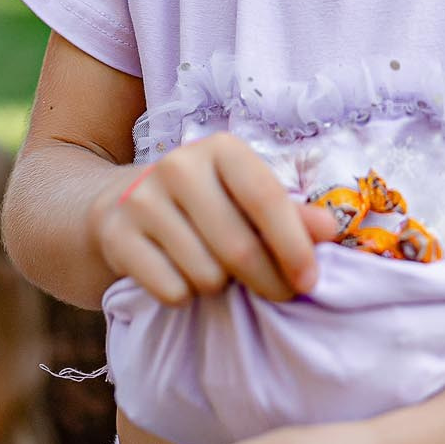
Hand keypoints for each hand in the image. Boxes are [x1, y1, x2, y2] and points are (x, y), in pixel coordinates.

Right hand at [94, 135, 337, 305]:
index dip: (293, 245)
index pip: (266, 198)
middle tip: (279, 293)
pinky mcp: (115, 235)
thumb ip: (291, 214)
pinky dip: (183, 295)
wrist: (121, 206)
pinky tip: (179, 274)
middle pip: (238, 247)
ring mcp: (141, 199)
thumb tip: (329, 229)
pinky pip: (170, 290)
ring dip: (220, 287)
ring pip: (205, 275)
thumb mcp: (246, 197)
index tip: (310, 281)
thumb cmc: (205, 203)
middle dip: (267, 281)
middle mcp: (178, 165)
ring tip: (214, 270)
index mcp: (221, 148)